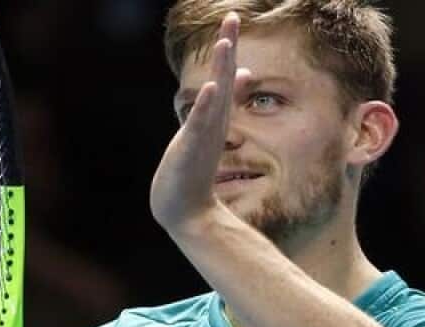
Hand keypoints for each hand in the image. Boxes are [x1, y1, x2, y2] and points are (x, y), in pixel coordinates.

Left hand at [149, 12, 249, 237]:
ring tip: (226, 44)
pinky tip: (210, 88)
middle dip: (227, 48)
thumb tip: (240, 77)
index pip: (225, 76)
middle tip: (232, 17)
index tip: (232, 17)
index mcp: (216, 117)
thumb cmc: (192, 172)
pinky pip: (200, 126)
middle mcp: (214, 123)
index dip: (228, 46)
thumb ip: (221, 107)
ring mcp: (204, 137)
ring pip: (215, 99)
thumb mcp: (207, 132)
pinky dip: (205, 107)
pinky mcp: (192, 152)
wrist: (184, 210)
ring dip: (221, 72)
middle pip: (223, 79)